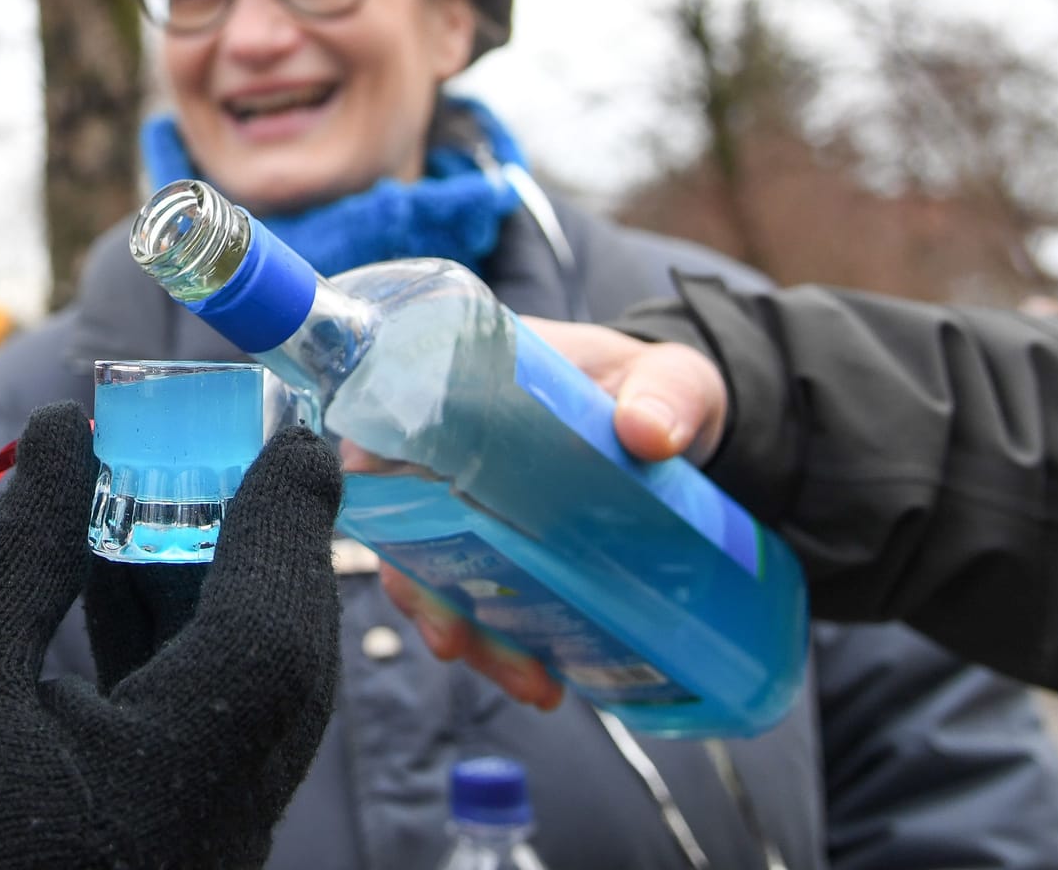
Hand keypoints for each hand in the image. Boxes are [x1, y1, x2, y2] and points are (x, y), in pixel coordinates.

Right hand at [0, 402, 342, 869]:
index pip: (271, 634)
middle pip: (282, 667)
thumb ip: (27, 549)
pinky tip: (126, 572)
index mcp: (176, 792)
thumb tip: (69, 431)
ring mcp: (208, 849)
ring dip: (218, 589)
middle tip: (239, 449)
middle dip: (262, 548)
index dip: (283, 525)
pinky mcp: (179, 851)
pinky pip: (210, 731)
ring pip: (252, 697)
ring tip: (167, 489)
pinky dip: (181, 646)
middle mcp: (223, 831)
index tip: (297, 439)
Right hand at [366, 318, 729, 713]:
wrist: (686, 429)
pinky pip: (481, 603)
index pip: (391, 420)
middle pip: (402, 519)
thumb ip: (667, 393)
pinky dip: (504, 648)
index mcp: (474, 386)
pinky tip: (544, 680)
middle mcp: (457, 450)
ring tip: (525, 679)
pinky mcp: (505, 552)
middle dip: (420, 590)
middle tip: (455, 638)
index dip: (372, 475)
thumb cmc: (661, 386)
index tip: (388, 528)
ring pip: (435, 575)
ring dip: (466, 633)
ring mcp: (476, 507)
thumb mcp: (673, 377)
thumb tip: (647, 432)